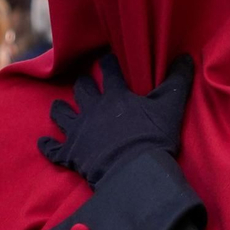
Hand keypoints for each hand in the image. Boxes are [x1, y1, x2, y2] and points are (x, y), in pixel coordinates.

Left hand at [38, 54, 193, 186]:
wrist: (133, 172)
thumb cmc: (152, 138)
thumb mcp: (170, 107)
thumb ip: (178, 81)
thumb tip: (187, 57)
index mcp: (115, 96)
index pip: (109, 71)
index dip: (108, 64)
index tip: (107, 59)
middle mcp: (93, 109)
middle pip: (82, 89)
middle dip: (82, 84)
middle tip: (83, 82)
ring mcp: (79, 132)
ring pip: (62, 114)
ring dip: (60, 110)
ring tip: (57, 106)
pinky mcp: (71, 154)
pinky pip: (54, 149)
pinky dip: (48, 146)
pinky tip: (43, 143)